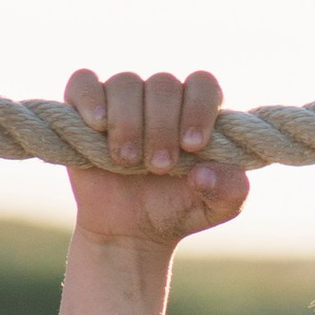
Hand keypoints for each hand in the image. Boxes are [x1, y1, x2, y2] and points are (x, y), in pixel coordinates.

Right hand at [61, 67, 248, 243]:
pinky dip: (90, 100)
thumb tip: (205, 172)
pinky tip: (99, 125)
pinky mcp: (85, 108)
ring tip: (128, 161)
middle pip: (163, 84)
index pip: (202, 84)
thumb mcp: (217, 208)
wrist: (132, 232)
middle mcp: (159, 99)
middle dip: (162, 127)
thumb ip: (230, 190)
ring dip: (128, 123)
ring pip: (126, 83)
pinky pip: (83, 83)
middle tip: (160, 166)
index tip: (192, 144)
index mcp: (195, 111)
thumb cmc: (178, 210)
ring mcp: (122, 100)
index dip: (198, 108)